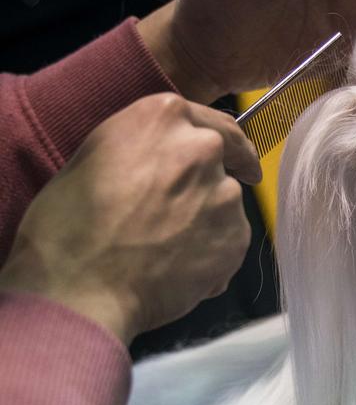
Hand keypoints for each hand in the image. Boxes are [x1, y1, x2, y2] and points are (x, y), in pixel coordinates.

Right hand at [0, 94, 259, 343]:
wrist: (80, 288)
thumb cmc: (68, 226)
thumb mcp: (95, 157)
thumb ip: (144, 147)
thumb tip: (162, 158)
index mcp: (163, 116)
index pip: (209, 122)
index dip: (215, 143)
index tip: (229, 155)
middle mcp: (202, 148)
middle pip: (223, 159)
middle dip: (210, 181)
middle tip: (186, 208)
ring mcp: (224, 194)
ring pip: (227, 202)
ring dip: (210, 219)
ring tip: (169, 248)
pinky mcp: (238, 237)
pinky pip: (232, 239)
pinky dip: (216, 252)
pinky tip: (180, 268)